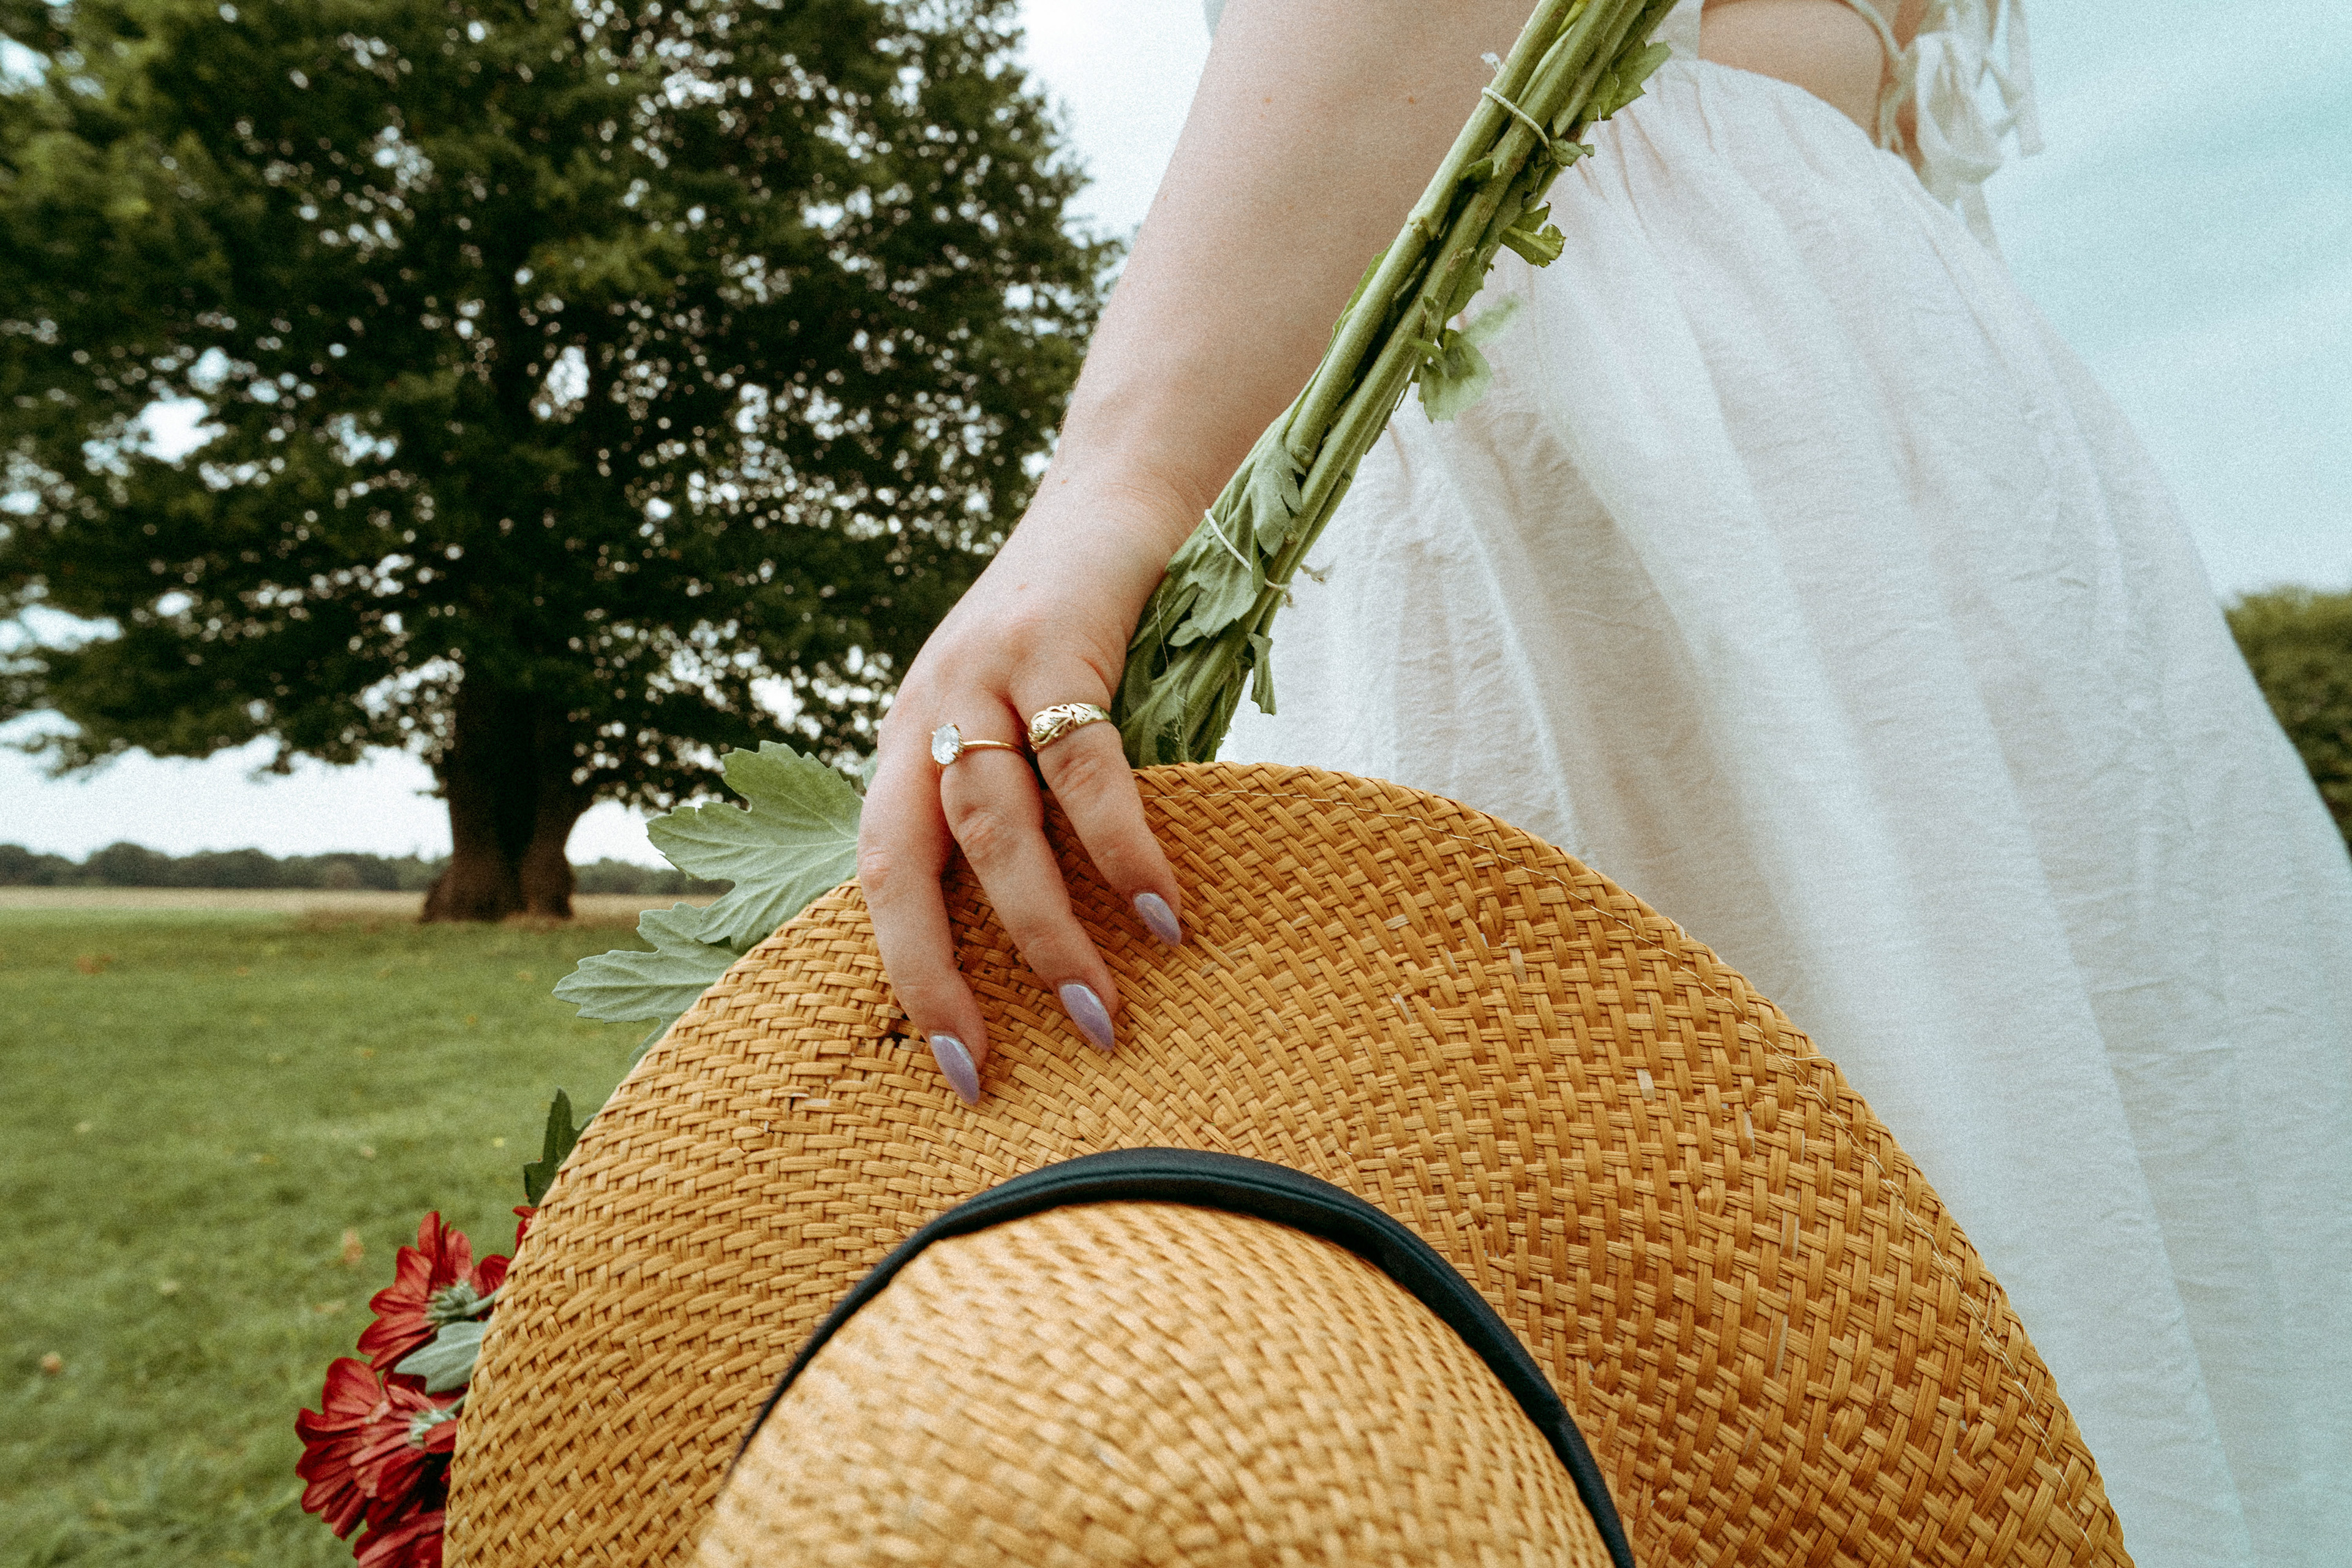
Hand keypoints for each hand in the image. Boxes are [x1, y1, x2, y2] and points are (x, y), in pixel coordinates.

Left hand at [859, 479, 1192, 1103]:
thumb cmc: (1086, 632)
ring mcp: (982, 674)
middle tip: (990, 1074)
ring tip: (1100, 1012)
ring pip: (991, 827)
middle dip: (940, 980)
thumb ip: (1022, 809)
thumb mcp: (1022, 721)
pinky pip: (1082, 764)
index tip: (961, 1073)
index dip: (909, 980)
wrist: (1121, 489)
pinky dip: (1120, 845)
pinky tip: (1161, 910)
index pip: (881, 881)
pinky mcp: (1055, 642)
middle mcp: (924, 713)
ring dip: (1044, 930)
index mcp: (906, 744)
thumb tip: (1064, 945)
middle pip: (905, 866)